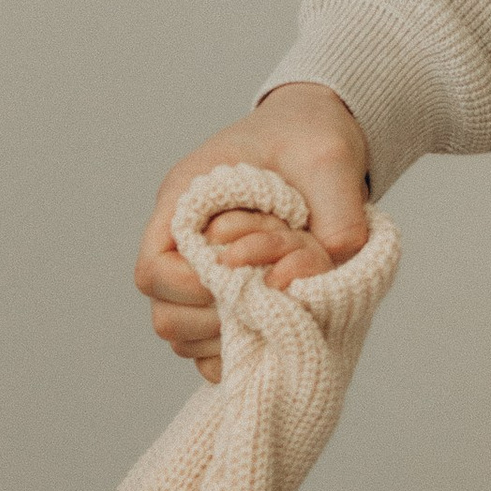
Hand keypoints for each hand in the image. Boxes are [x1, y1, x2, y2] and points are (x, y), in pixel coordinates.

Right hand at [136, 83, 370, 383]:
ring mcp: (200, 276)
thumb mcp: (329, 158)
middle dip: (214, 318)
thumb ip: (337, 208)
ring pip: (185, 336)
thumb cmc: (310, 138)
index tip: (237, 279)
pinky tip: (272, 334)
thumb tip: (335, 262)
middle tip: (265, 301)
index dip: (187, 288)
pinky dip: (238, 352)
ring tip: (274, 313)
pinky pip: (212, 349)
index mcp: (186, 201)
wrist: (318, 138)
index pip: (153, 269)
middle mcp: (182, 244)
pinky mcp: (224, 299)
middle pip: (165, 314)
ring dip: (229, 337)